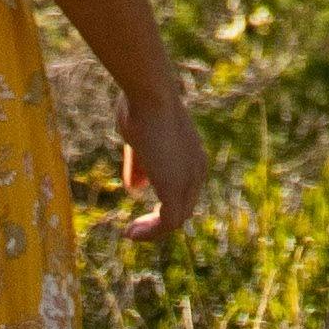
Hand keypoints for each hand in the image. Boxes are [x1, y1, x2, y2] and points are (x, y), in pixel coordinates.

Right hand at [109, 82, 208, 251]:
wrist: (150, 95)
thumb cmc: (140, 106)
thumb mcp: (139, 140)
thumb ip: (140, 164)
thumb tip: (136, 188)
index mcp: (193, 156)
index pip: (184, 190)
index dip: (164, 202)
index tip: (142, 209)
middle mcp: (197, 170)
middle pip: (183, 207)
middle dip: (159, 220)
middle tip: (135, 227)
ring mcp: (189, 181)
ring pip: (176, 218)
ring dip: (153, 230)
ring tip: (132, 233)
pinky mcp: (175, 189)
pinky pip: (167, 223)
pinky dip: (150, 232)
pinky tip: (131, 233)